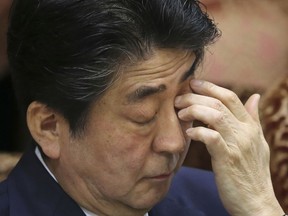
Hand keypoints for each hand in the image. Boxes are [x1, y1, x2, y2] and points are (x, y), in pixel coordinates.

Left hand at [175, 80, 283, 215]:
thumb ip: (253, 118)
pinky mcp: (228, 159)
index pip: (230, 97)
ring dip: (194, 111)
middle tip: (178, 98)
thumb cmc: (252, 171)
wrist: (256, 201)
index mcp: (250, 125)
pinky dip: (198, 132)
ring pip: (216, 116)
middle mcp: (245, 132)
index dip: (210, 87)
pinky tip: (188, 133)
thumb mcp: (257, 141)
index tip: (193, 83)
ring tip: (180, 113)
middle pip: (219, 102)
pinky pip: (211, 138)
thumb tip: (255, 96)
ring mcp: (237, 145)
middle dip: (195, 96)